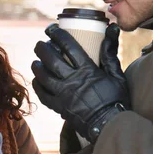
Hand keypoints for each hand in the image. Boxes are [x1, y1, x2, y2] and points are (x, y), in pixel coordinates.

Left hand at [31, 23, 129, 142]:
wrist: (110, 125)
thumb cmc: (116, 99)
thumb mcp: (116, 74)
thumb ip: (110, 51)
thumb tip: (112, 28)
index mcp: (87, 70)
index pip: (69, 46)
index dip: (57, 35)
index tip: (52, 29)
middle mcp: (72, 80)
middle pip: (51, 59)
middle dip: (42, 48)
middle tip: (40, 44)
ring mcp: (63, 94)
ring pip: (43, 76)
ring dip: (37, 66)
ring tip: (36, 61)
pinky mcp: (59, 107)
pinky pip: (42, 94)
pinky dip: (37, 85)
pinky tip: (37, 79)